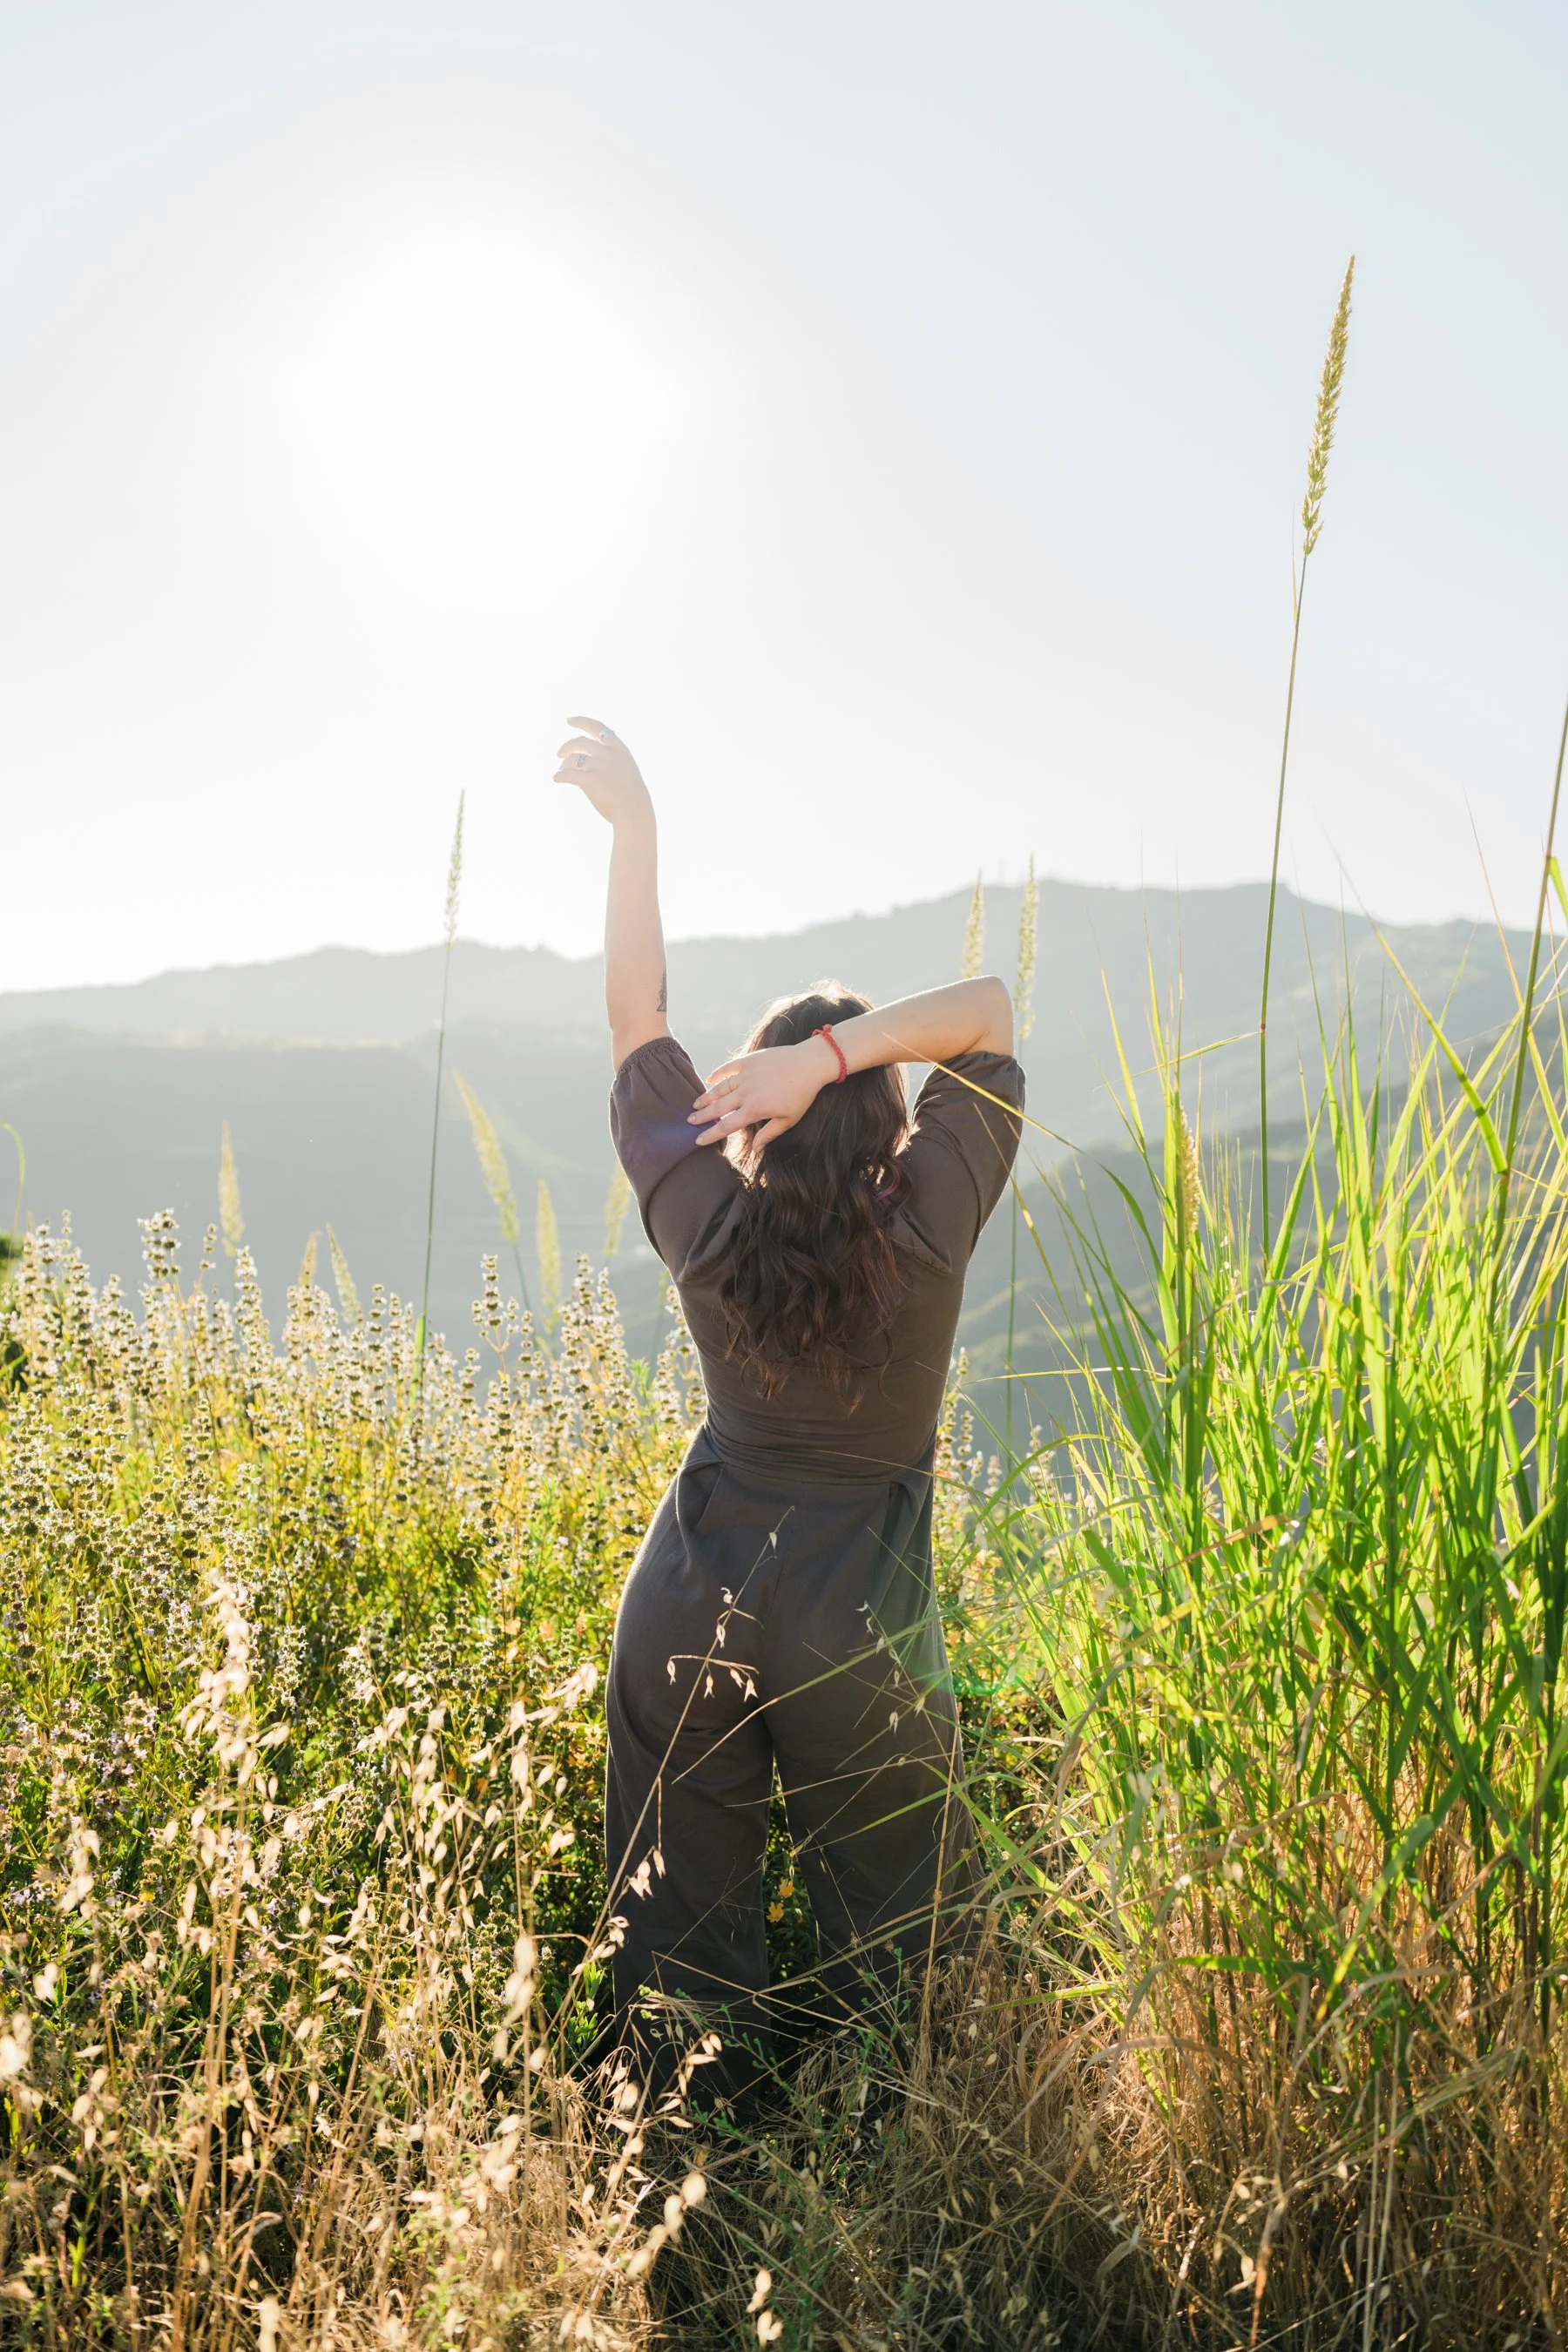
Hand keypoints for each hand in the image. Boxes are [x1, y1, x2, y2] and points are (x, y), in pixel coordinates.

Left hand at [553, 718, 651, 825]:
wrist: (635, 811)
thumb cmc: (631, 794)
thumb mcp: (627, 768)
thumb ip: (612, 759)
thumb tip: (590, 758)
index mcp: (618, 748)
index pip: (597, 727)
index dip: (581, 722)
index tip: (569, 720)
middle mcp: (608, 753)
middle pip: (580, 742)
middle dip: (567, 746)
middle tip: (559, 754)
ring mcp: (599, 766)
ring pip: (573, 759)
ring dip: (564, 764)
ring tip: (561, 770)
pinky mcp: (590, 780)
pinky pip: (568, 774)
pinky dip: (560, 776)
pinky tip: (556, 778)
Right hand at [689, 1037, 838, 1147]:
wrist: (809, 1064)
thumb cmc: (802, 1094)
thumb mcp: (788, 1119)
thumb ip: (768, 1134)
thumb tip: (755, 1150)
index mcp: (754, 1110)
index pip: (727, 1126)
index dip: (711, 1134)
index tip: (698, 1140)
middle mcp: (745, 1093)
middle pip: (718, 1107)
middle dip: (703, 1116)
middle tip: (690, 1121)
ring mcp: (745, 1075)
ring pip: (720, 1088)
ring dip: (706, 1097)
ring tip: (696, 1104)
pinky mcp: (748, 1060)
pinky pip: (728, 1068)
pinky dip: (717, 1073)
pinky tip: (709, 1078)